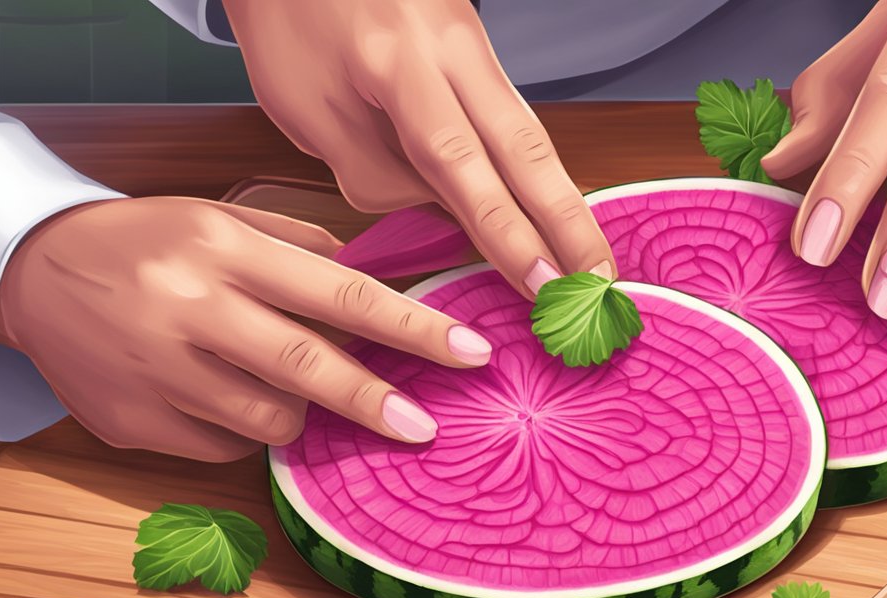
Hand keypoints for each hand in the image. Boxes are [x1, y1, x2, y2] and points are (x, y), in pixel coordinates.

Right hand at [0, 198, 490, 461]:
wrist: (34, 272)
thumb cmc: (150, 243)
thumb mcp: (222, 220)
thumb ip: (302, 248)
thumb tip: (382, 282)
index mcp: (224, 248)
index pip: (341, 292)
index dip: (412, 328)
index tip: (470, 352)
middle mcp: (192, 308)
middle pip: (307, 367)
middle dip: (374, 402)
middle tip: (423, 427)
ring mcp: (158, 372)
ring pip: (267, 418)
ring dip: (295, 412)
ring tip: (277, 383)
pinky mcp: (134, 422)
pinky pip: (221, 446)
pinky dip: (238, 429)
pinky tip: (215, 394)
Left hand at [222, 0, 615, 298]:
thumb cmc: (286, 19)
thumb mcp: (303, 109)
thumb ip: (373, 173)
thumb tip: (439, 215)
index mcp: (394, 64)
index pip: (460, 163)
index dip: (505, 230)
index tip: (540, 283)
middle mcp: (449, 48)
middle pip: (525, 146)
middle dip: (569, 221)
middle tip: (600, 282)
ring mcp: (471, 41)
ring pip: (530, 131)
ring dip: (563, 200)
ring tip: (589, 258)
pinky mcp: (476, 44)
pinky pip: (511, 115)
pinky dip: (536, 169)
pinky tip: (553, 209)